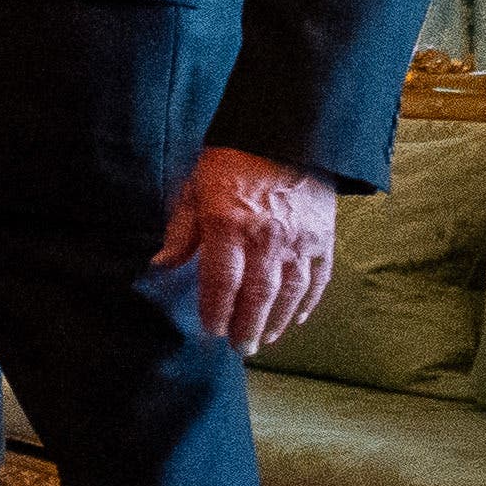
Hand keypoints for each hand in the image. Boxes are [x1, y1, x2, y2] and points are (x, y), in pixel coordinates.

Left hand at [159, 144, 339, 356]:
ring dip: (275, 321)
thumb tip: (161, 265)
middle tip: (238, 349)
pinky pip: (318, 279)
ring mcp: (299, 240)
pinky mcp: (324, 238)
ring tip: (262, 339)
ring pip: (289, 293)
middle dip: (246, 326)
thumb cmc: (231, 163)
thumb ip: (181, 231)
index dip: (216, 310)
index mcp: (228, 225)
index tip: (210, 330)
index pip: (220, 281)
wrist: (286, 137)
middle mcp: (266, 238)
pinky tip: (295, 319)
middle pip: (257, 295)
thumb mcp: (195, 189)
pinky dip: (307, 303)